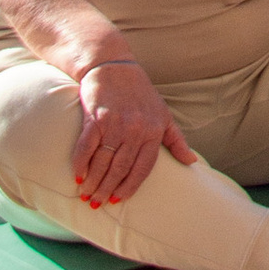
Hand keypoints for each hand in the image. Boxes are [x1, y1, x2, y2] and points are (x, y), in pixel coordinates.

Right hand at [69, 53, 194, 209]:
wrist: (113, 66)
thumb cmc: (141, 93)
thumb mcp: (164, 114)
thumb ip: (176, 140)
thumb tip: (191, 162)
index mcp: (154, 131)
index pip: (143, 168)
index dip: (130, 187)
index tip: (119, 200)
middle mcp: (136, 130)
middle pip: (120, 168)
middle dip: (107, 189)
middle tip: (96, 203)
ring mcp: (115, 123)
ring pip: (103, 161)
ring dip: (93, 181)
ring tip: (86, 194)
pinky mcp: (95, 117)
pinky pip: (86, 147)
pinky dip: (81, 163)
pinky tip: (77, 176)